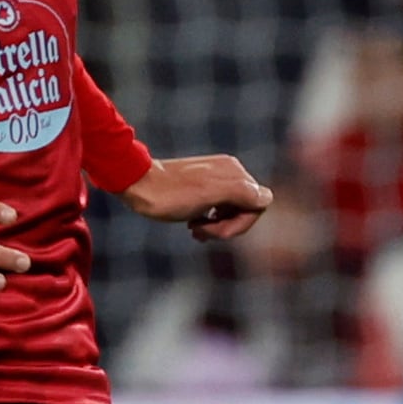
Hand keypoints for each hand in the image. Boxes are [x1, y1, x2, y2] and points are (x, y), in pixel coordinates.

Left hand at [119, 154, 271, 242]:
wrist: (136, 184)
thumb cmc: (169, 195)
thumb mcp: (207, 196)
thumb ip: (239, 194)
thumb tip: (266, 198)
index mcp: (234, 173)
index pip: (259, 204)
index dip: (242, 223)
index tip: (216, 230)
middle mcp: (229, 171)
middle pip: (245, 208)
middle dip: (227, 227)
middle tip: (199, 232)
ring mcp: (215, 177)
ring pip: (231, 210)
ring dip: (216, 226)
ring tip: (194, 230)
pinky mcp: (201, 185)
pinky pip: (218, 207)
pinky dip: (209, 220)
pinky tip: (192, 224)